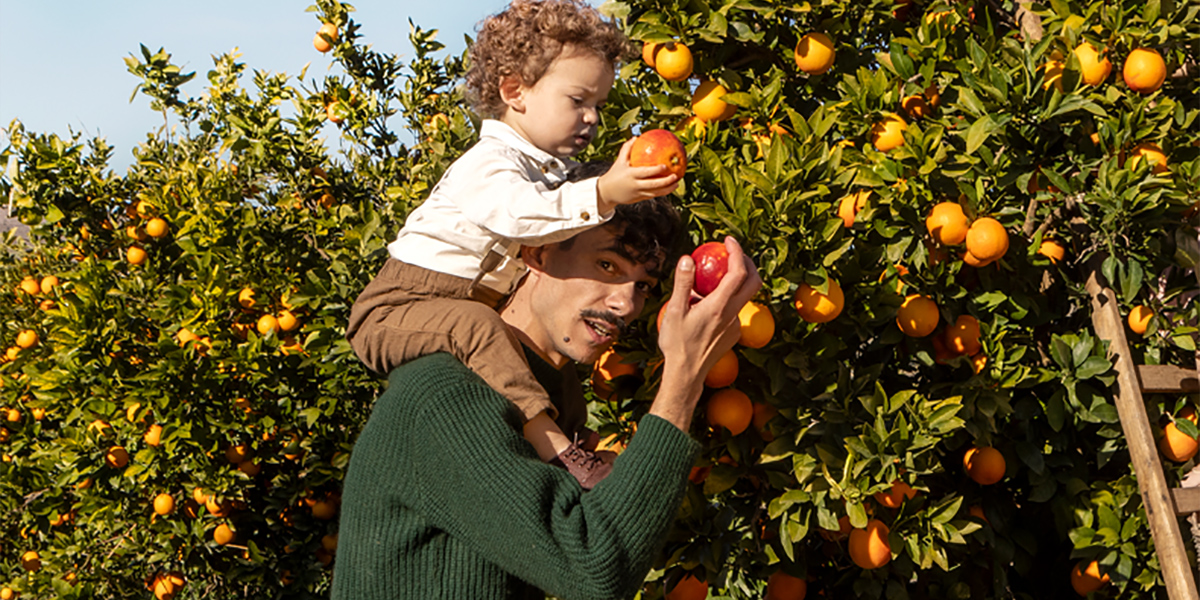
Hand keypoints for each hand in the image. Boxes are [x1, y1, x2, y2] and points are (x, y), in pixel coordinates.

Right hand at [595, 138, 680, 212]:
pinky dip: (662, 192)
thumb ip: (627, 149)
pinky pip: (653, 195)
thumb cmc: (615, 173)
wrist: (607, 192)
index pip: (645, 172)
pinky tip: (669, 187)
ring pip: (655, 193)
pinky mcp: (639, 199)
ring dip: (667, 189)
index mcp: (631, 175)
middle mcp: (635, 185)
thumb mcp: (619, 161)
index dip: (656, 170)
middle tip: (675, 175)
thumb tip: (636, 137)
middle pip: (653, 185)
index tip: (666, 165)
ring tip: (677, 183)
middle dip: (666, 181)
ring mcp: (638, 193)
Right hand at [650, 237, 762, 428]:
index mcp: (719, 306)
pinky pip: (736, 309)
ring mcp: (735, 325)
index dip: (737, 252)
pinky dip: (730, 297)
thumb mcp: (674, 311)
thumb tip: (687, 258)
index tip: (728, 241)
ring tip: (718, 275)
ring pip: (747, 295)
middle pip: (754, 281)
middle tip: (732, 253)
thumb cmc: (677, 343)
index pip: (738, 272)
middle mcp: (732, 314)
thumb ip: (682, 283)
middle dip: (748, 262)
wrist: (687, 373)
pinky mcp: (733, 334)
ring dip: (740, 279)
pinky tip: (711, 301)